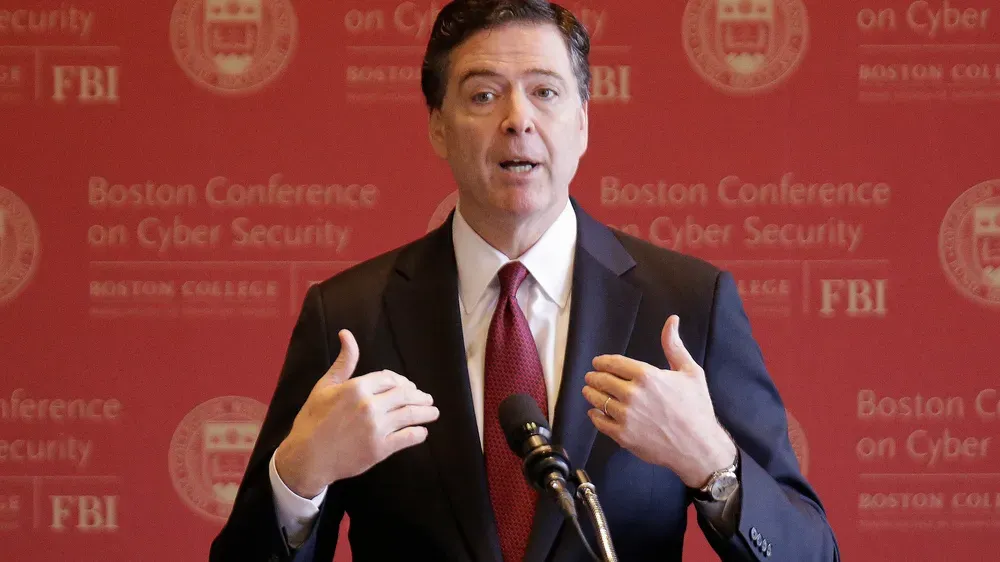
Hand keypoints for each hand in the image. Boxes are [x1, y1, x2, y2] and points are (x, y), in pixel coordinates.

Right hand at [274, 329, 438, 497]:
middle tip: (427, 399)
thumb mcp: (325, 386)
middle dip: (419, 396)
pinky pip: (407, 437)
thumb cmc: (313, 420)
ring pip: (410, 414)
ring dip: (426, 412)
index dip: (402, 382)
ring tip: (433, 412)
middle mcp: (369, 405)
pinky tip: (422, 432)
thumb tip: (347, 334)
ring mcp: (376, 428)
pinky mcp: (380, 449)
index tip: (408, 387)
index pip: (390, 379)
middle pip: (404, 395)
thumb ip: (343, 362)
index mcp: (357, 387)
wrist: (306, 457)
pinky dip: (418, 433)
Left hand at [582, 315, 735, 487]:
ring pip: (597, 400)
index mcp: (647, 375)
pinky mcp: (622, 435)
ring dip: (590, 393)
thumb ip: (674, 346)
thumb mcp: (690, 372)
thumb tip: (671, 320)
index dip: (602, 362)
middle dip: (594, 377)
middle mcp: (632, 394)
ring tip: (589, 392)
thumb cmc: (697, 408)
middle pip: (602, 380)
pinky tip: (595, 412)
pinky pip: (599, 422)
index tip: (597, 363)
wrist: (698, 447)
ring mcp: (626, 416)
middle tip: (591, 377)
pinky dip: (594, 415)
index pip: (613, 363)